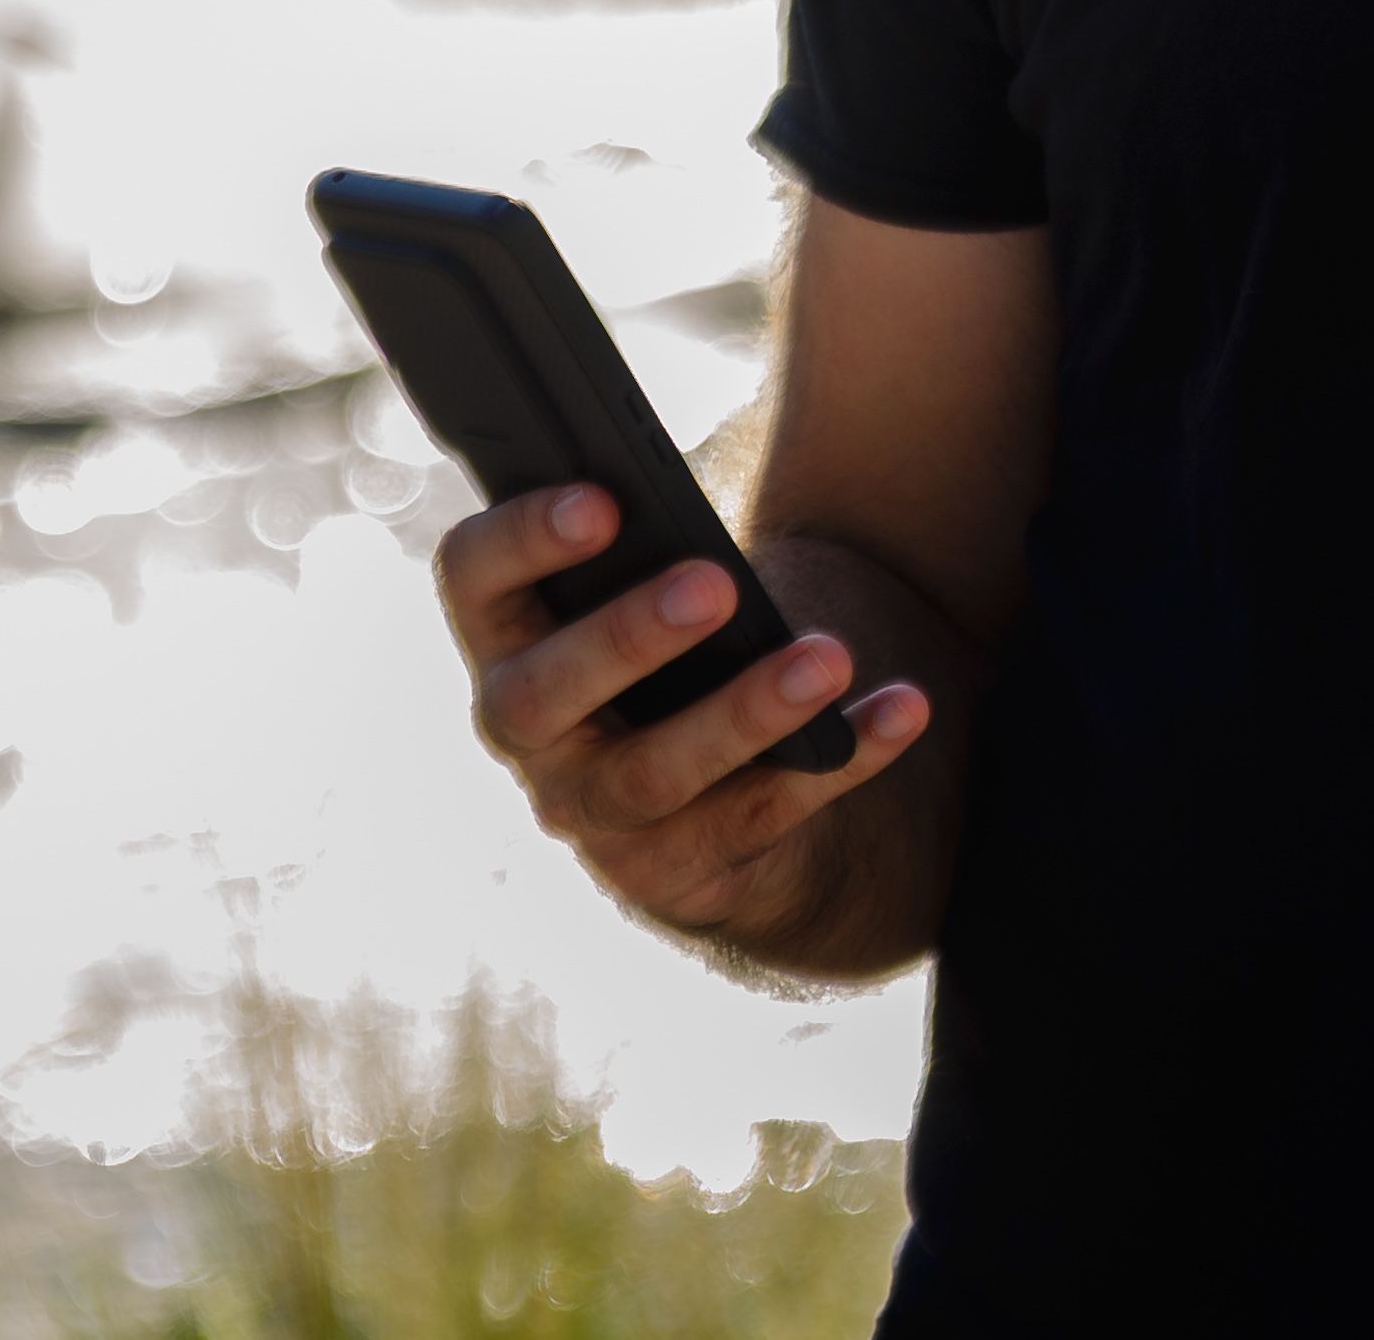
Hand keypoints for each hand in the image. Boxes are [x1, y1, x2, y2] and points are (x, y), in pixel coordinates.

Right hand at [433, 483, 934, 946]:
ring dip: (744, 714)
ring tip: (827, 656)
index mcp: (507, 634)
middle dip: (628, 636)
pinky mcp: (671, 872)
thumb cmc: (671, 646)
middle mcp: (529, 734)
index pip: (472, 578)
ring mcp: (592, 814)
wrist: (703, 792)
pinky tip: (901, 710)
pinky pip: (757, 819)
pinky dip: (841, 760)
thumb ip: (646, 548)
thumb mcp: (642, 589)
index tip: (604, 500)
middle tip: (714, 584)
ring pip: (653, 774)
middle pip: (543, 694)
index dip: (520, 538)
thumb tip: (690, 503)